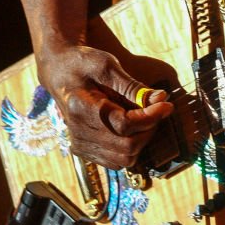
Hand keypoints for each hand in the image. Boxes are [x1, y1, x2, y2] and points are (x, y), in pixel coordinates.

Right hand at [37, 41, 173, 169]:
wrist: (59, 71)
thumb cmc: (83, 64)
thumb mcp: (108, 66)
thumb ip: (133, 86)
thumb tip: (160, 99)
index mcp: (81, 108)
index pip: (125, 125)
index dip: (151, 116)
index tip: (166, 104)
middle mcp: (78, 132)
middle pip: (127, 146)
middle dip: (149, 129)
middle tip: (158, 109)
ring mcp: (80, 144)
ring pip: (124, 159)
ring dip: (142, 140)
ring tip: (145, 117)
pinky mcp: (84, 150)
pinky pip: (115, 161)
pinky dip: (131, 148)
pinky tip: (133, 127)